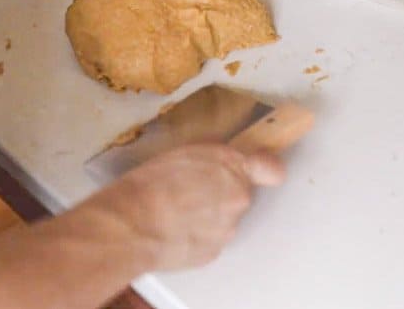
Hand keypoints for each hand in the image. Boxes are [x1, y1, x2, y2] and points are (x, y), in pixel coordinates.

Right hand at [83, 144, 285, 271]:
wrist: (132, 223)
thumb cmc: (149, 185)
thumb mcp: (182, 152)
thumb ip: (211, 158)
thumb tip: (215, 164)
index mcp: (231, 166)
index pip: (271, 168)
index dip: (266, 169)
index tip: (262, 170)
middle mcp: (237, 197)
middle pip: (240, 194)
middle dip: (220, 193)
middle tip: (190, 192)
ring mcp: (227, 228)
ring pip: (223, 220)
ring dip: (206, 216)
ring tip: (175, 212)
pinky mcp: (213, 251)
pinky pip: (209, 240)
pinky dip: (195, 236)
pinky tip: (173, 229)